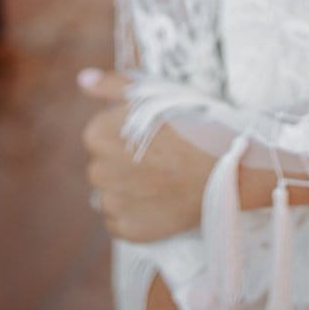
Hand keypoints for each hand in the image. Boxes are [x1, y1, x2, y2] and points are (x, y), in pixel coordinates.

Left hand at [78, 68, 216, 241]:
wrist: (225, 163)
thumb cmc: (191, 122)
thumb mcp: (152, 92)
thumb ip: (111, 86)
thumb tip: (83, 79)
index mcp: (98, 134)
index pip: (100, 135)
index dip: (127, 135)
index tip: (153, 135)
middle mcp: (97, 170)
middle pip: (104, 166)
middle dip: (125, 162)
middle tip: (161, 157)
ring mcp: (113, 203)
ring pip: (111, 194)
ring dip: (129, 189)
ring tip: (163, 180)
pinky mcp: (128, 230)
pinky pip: (120, 221)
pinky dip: (136, 213)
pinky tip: (160, 200)